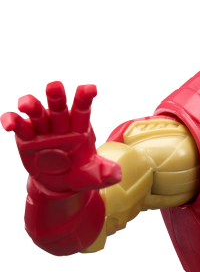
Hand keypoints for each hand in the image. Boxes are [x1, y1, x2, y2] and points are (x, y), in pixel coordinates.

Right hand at [1, 81, 120, 192]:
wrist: (60, 185)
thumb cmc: (80, 174)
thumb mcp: (95, 176)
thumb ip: (106, 173)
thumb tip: (117, 174)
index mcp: (80, 128)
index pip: (83, 110)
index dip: (85, 98)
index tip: (91, 88)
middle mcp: (61, 124)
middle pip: (58, 106)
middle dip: (56, 96)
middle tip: (55, 86)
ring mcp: (43, 129)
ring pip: (37, 112)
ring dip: (31, 105)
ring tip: (26, 105)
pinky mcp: (27, 137)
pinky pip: (19, 126)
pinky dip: (12, 121)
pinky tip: (9, 124)